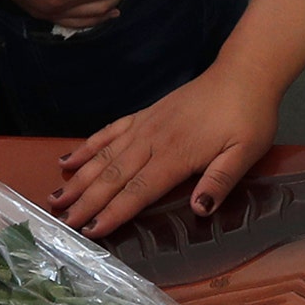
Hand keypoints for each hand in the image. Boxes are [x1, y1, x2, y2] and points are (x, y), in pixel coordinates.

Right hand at [51, 64, 277, 236]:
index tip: (91, 231)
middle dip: (86, 202)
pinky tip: (69, 161)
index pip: (138, 191)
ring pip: (104, 156)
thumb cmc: (248, 118)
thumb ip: (221, 181)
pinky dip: (87, 147)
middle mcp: (152, 141)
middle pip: (112, 177)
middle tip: (61, 223)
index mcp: (176, 155)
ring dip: (79, 180)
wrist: (242, 74)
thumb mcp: (246, 152)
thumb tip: (199, 209)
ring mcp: (144, 126)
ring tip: (55, 199)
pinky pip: (109, 132)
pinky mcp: (144, 115)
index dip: (113, 212)